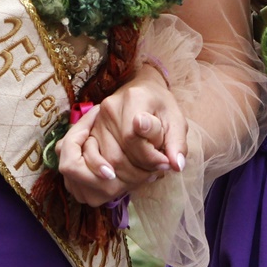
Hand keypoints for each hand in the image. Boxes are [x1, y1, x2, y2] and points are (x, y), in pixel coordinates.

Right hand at [58, 65, 187, 206]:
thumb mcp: (176, 121)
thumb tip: (176, 165)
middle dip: (138, 171)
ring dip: (126, 175)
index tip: (165, 163)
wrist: (143, 91)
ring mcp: (96, 120)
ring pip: (106, 160)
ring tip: (145, 173)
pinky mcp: (90, 131)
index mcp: (133, 99)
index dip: (149, 157)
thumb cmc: (161, 106)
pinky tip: (129, 172)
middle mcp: (108, 108)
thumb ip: (177, 143)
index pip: (132, 137)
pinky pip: (95, 159)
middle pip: (116, 154)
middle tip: (156, 172)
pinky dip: (113, 172)